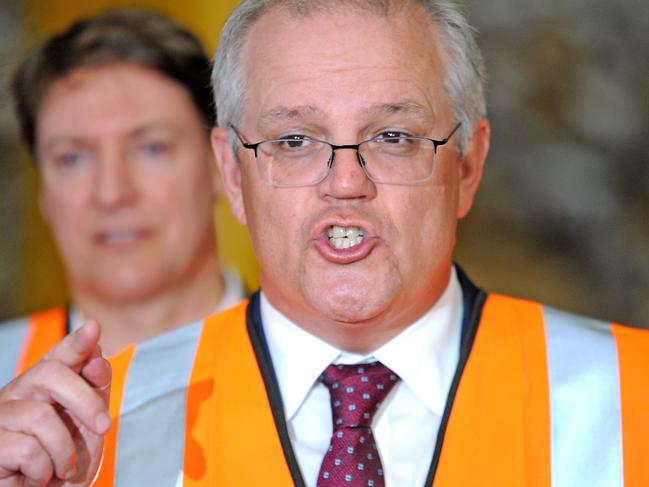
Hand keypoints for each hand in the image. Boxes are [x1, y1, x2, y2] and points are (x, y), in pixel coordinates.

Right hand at [0, 320, 111, 486]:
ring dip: (65, 449)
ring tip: (64, 467)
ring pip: (41, 416)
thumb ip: (94, 390)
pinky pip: (27, 449)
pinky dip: (44, 469)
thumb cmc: (65, 462)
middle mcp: (18, 393)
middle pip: (50, 374)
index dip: (75, 342)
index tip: (93, 328)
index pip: (58, 355)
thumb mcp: (88, 424)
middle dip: (85, 400)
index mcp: (44, 385)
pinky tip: (39, 478)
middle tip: (104, 427)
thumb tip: (97, 358)